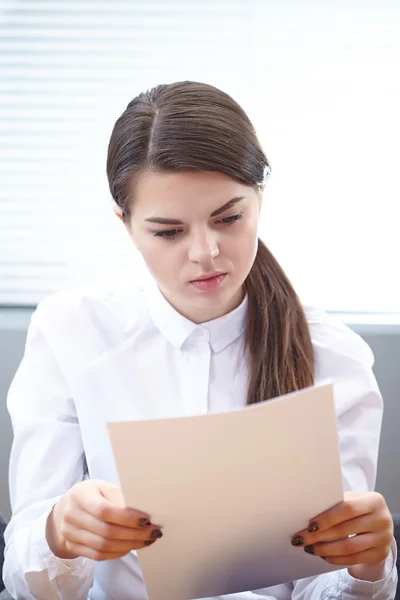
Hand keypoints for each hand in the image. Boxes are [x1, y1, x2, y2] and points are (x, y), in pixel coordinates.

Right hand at [46, 480, 162, 560]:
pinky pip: (98, 555)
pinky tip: (131, 546)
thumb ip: (119, 496)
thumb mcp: (103, 487)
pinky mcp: (73, 547)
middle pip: (106, 531)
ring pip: (103, 546)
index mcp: (80, 495)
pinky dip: (118, 553)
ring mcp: (70, 534)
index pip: (105, 511)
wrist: (65, 509)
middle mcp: (71, 515)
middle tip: (154, 532)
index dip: (127, 517)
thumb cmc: (91, 495)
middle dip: (134, 534)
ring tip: (146, 540)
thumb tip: (142, 509)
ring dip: (129, 545)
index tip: (147, 519)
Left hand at [291, 492, 393, 580]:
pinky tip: (324, 556)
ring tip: (310, 549)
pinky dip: (336, 559)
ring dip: (325, 550)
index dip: (327, 518)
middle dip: (319, 536)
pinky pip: (355, 559)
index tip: (309, 525)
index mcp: (374, 501)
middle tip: (300, 539)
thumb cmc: (360, 507)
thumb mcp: (353, 500)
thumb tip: (308, 512)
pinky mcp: (381, 554)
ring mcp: (383, 538)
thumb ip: (336, 504)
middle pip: (345, 530)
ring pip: (349, 548)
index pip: (347, 509)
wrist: (381, 521)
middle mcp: (382, 519)